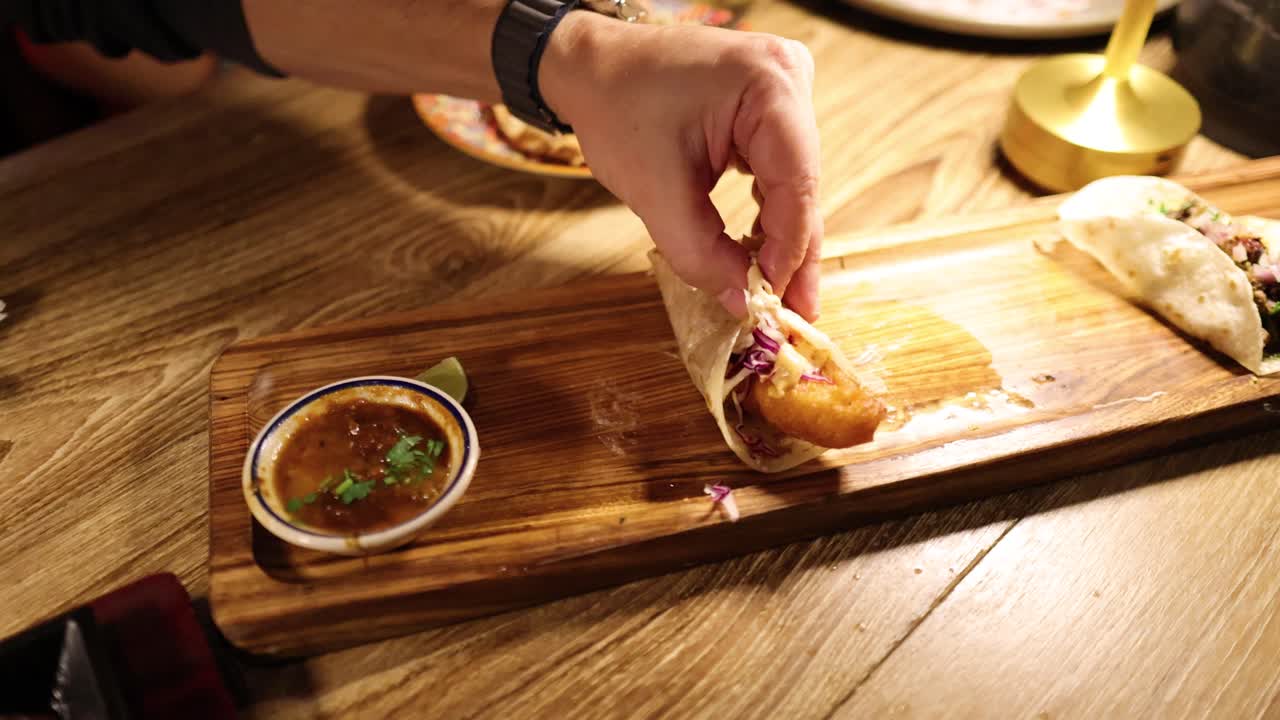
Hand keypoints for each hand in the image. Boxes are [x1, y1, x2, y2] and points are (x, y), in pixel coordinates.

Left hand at [541, 12, 822, 319]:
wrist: (592, 67)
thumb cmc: (617, 109)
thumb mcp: (655, 190)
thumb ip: (700, 253)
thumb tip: (742, 302)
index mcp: (770, 85)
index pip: (796, 184)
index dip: (789, 251)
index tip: (777, 304)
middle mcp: (791, 79)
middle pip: (802, 186)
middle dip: (792, 254)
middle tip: (795, 316)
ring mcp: (786, 90)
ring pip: (794, 184)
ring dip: (781, 240)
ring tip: (777, 296)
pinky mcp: (771, 106)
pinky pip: (779, 170)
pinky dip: (768, 214)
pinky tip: (759, 255)